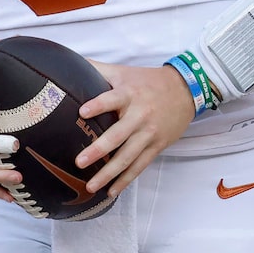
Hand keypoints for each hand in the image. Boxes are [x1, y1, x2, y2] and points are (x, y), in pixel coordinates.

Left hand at [74, 62, 197, 196]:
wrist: (185, 90)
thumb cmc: (147, 81)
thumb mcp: (123, 71)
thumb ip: (97, 69)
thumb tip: (68, 62)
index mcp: (129, 94)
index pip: (112, 99)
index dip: (98, 105)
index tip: (82, 112)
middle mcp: (140, 115)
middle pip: (118, 135)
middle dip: (99, 150)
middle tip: (80, 162)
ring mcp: (149, 133)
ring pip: (128, 157)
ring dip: (109, 173)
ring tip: (91, 186)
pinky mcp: (157, 146)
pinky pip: (140, 166)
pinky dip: (126, 180)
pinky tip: (112, 191)